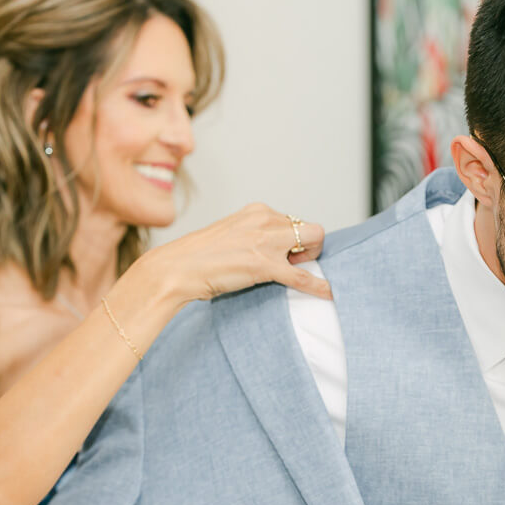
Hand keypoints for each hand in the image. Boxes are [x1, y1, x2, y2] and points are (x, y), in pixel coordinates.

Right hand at [140, 203, 331, 302]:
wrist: (177, 269)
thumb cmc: (198, 258)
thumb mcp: (231, 235)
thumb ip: (253, 236)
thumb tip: (272, 249)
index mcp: (256, 211)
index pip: (292, 220)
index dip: (294, 239)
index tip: (287, 253)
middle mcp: (264, 219)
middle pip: (310, 228)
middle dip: (310, 247)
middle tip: (295, 263)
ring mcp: (265, 241)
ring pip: (313, 242)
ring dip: (312, 261)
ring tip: (298, 273)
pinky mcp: (264, 265)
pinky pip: (302, 276)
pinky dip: (318, 286)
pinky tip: (327, 293)